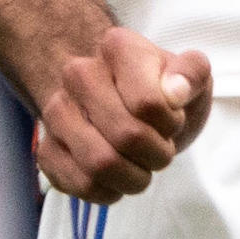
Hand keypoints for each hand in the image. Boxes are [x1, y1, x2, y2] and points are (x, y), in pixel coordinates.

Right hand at [33, 26, 210, 201]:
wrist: (125, 105)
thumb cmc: (161, 91)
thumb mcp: (191, 75)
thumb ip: (192, 73)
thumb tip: (175, 92)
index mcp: (116, 47)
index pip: (148, 104)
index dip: (171, 123)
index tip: (173, 118)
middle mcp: (77, 74)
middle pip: (127, 137)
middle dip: (157, 154)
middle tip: (161, 149)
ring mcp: (57, 113)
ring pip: (100, 164)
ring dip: (134, 177)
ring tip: (141, 166)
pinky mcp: (47, 150)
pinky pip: (81, 185)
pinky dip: (109, 191)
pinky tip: (118, 177)